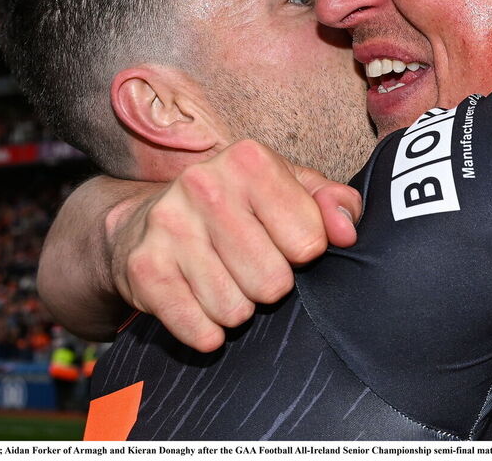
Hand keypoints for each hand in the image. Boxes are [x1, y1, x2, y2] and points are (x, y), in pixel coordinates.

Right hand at [107, 140, 361, 351]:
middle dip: (271, 286)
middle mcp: (205, 184)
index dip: (304, 252)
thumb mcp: (291, 191)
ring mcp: (169, 225)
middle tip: (253, 268)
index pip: (310, 240)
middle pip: (274, 281)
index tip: (283, 243)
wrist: (151, 217)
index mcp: (249, 160)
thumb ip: (333, 204)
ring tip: (226, 282)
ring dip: (238, 308)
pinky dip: (207, 331)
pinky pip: (198, 328)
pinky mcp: (144, 267)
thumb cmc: (240, 205)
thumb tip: (347, 233)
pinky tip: (202, 307)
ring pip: (236, 310)